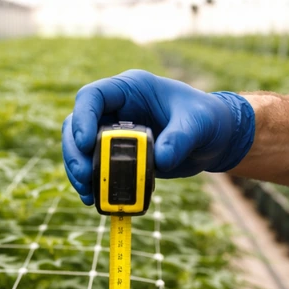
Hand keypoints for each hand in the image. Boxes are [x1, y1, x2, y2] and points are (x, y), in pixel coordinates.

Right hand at [62, 69, 255, 204]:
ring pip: (80, 148)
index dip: (83, 118)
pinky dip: (92, 183)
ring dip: (78, 171)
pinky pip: (94, 167)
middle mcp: (116, 109)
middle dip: (75, 152)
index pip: (93, 96)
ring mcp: (113, 132)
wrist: (213, 139)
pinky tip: (95, 199)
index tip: (86, 144)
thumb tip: (161, 160)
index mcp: (131, 89)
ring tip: (87, 194)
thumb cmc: (207, 119)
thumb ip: (180, 138)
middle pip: (76, 124)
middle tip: (83, 176)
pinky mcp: (117, 155)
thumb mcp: (198, 124)